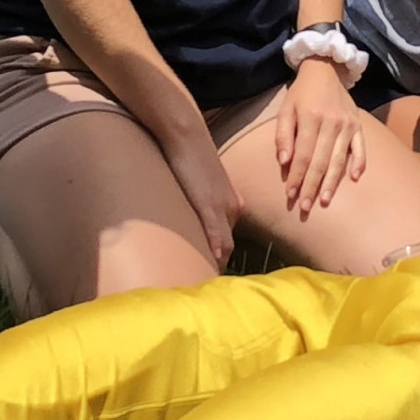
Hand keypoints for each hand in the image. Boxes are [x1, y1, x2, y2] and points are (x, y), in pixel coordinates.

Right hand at [162, 121, 245, 267]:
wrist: (186, 135)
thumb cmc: (189, 156)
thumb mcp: (201, 184)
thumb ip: (201, 202)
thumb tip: (190, 218)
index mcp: (232, 204)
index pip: (230, 240)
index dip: (222, 258)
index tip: (212, 273)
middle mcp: (232, 208)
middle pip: (230, 246)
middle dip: (221, 266)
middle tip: (208, 285)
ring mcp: (222, 206)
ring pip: (226, 244)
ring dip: (219, 263)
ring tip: (206, 281)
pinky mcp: (208, 204)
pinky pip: (216, 232)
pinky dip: (216, 248)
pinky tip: (215, 261)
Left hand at [273, 58, 369, 219]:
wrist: (326, 69)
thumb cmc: (301, 93)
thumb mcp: (286, 109)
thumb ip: (283, 135)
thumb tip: (284, 162)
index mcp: (311, 118)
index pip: (303, 155)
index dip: (297, 177)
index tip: (290, 195)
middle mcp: (331, 123)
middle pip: (320, 161)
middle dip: (312, 186)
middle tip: (305, 206)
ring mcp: (347, 125)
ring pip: (339, 159)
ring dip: (332, 182)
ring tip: (325, 201)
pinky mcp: (358, 126)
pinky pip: (360, 148)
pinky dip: (359, 164)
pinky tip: (354, 179)